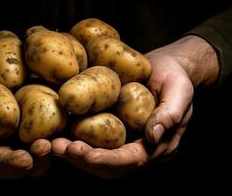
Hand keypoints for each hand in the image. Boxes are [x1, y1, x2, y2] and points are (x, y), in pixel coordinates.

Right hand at [0, 25, 50, 178]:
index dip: (10, 163)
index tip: (25, 160)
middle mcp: (0, 143)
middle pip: (20, 163)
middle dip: (36, 161)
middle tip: (49, 149)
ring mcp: (19, 135)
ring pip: (38, 154)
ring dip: (51, 152)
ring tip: (63, 143)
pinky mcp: (35, 122)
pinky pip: (50, 132)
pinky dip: (60, 134)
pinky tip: (71, 129)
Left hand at [52, 35, 218, 177]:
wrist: (167, 67)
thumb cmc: (176, 77)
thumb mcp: (180, 91)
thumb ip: (170, 113)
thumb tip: (153, 136)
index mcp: (157, 146)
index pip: (131, 159)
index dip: (108, 160)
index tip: (86, 155)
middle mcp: (137, 148)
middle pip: (108, 165)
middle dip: (83, 159)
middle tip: (60, 148)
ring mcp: (122, 140)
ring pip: (95, 156)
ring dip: (73, 153)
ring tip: (51, 144)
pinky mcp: (109, 129)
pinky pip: (90, 140)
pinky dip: (72, 140)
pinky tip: (54, 133)